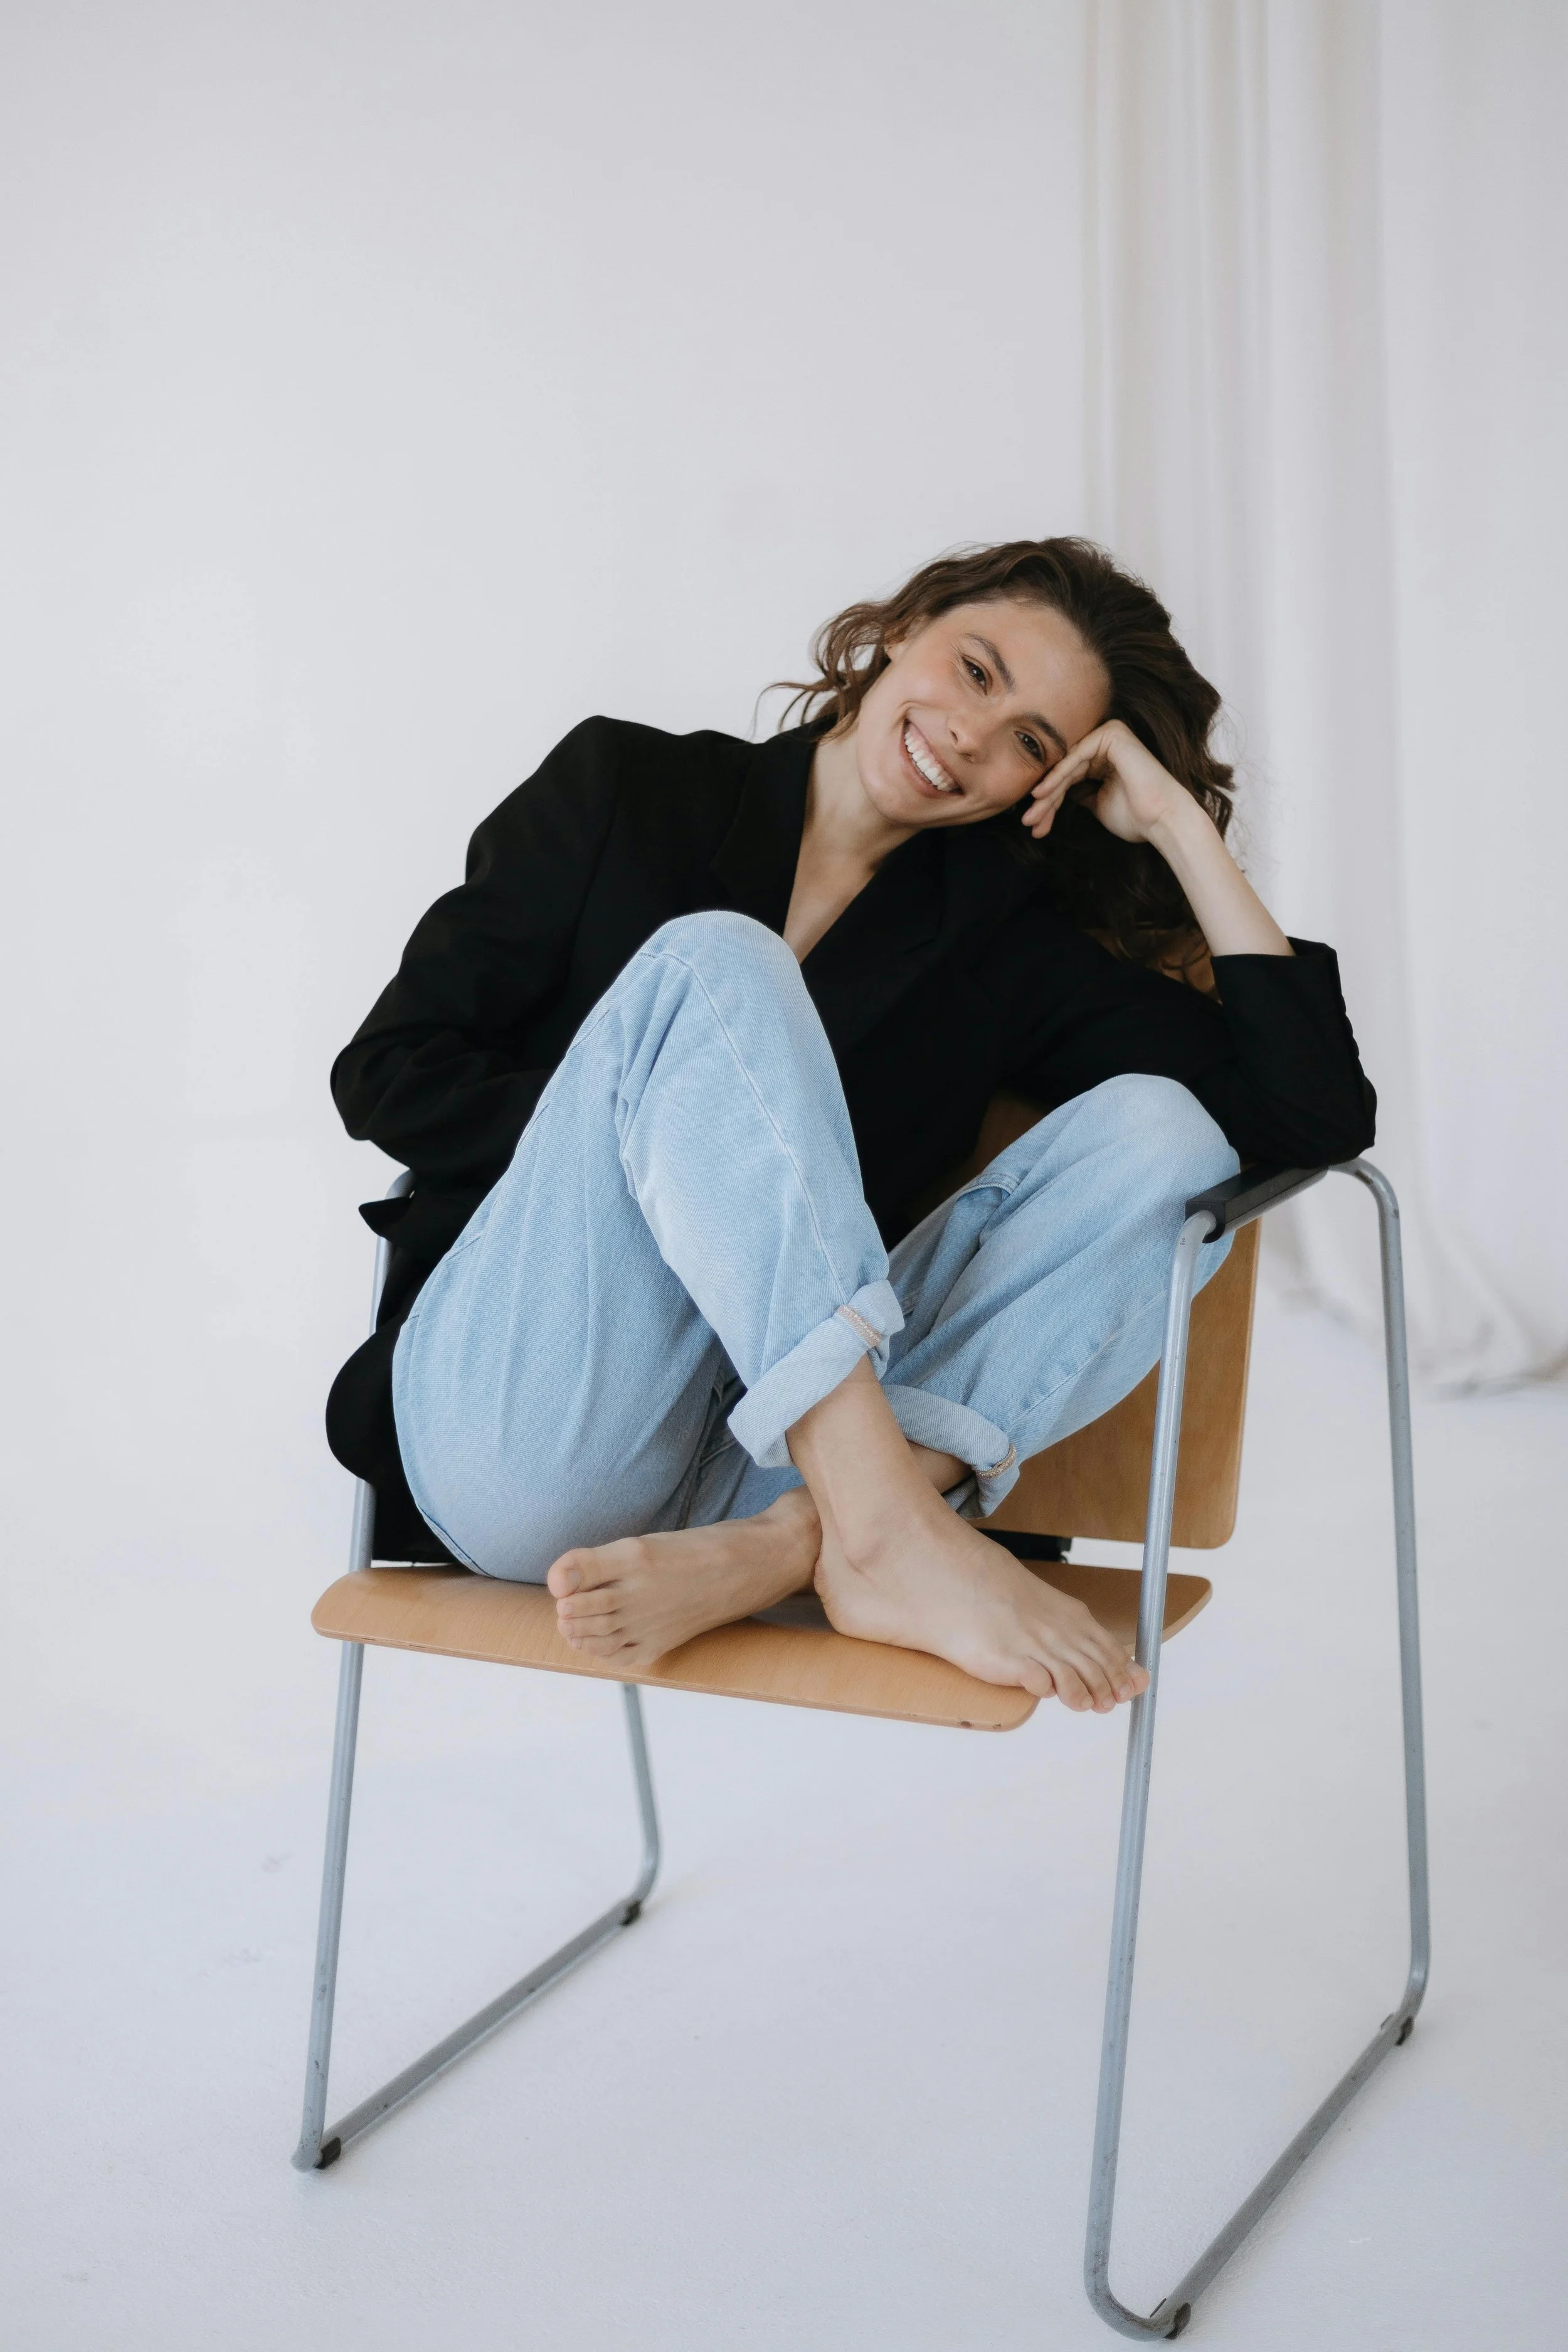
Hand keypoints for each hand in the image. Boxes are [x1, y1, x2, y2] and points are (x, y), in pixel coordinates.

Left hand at [1022, 718, 1195, 845]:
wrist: (1163, 821)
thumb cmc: (1136, 817)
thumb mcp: (1097, 804)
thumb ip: (1078, 793)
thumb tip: (1055, 794)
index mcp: (1105, 756)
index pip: (1068, 777)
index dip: (1049, 802)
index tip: (1034, 824)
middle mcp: (1107, 741)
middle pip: (1064, 771)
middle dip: (1045, 800)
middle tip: (1028, 822)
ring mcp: (1110, 735)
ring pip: (1067, 766)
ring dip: (1047, 793)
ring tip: (1031, 816)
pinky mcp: (1112, 735)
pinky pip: (1076, 757)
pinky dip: (1058, 777)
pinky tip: (1042, 794)